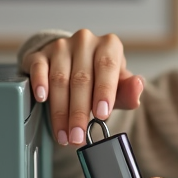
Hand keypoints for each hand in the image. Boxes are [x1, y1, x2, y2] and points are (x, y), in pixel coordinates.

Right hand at [21, 29, 144, 146]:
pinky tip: (41, 99)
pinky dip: (40, 83)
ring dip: (60, 111)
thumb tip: (138, 86)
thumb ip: (129, 91)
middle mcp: (85, 41)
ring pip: (59, 79)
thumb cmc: (99, 78)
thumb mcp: (118, 86)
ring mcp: (61, 46)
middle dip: (79, 112)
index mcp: (108, 45)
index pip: (107, 67)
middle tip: (78, 136)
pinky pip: (38, 68)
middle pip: (81, 79)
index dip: (104, 92)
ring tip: (63, 134)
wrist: (73, 64)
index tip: (102, 114)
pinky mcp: (40, 53)